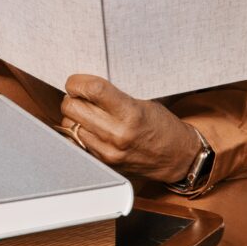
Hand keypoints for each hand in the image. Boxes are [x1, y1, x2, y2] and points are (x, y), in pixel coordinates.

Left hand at [60, 74, 201, 183]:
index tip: (76, 81)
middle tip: (80, 96)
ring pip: (69, 126)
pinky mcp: (103, 164)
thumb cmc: (161, 125)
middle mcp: (117, 134)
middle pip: (72, 108)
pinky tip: (88, 128)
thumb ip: (112, 95)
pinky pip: (76, 143)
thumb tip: (82, 86)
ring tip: (87, 113)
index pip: (92, 90)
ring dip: (73, 116)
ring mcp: (108, 152)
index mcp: (130, 113)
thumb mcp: (142, 102)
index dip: (77, 82)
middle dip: (72, 98)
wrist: (177, 156)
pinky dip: (78, 133)